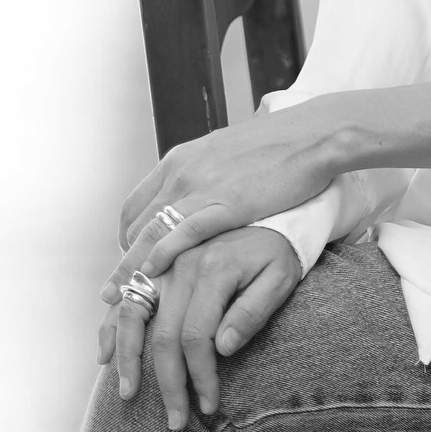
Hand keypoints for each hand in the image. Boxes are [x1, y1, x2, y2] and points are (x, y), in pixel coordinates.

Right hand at [96, 226, 302, 427]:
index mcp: (214, 268)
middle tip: (175, 421)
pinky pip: (126, 294)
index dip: (200, 376)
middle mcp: (181, 262)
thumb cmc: (278, 251)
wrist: (272, 211)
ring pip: (132, 313)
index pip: (197, 337)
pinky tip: (106, 352)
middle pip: (163, 333)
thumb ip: (253, 311)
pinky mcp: (156, 260)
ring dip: (126, 357)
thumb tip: (223, 349)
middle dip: (167, 383)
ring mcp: (164, 260)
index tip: (208, 405)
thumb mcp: (280, 278)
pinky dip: (112, 324)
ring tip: (127, 393)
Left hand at [101, 102, 334, 299]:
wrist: (312, 135)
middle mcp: (183, 172)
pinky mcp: (227, 202)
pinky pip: (184, 232)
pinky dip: (163, 255)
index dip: (128, 238)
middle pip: (137, 223)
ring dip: (131, 268)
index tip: (130, 262)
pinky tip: (153, 274)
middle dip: (125, 260)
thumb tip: (195, 193)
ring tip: (118, 297)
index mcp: (182, 159)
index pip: (137, 205)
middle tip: (118, 290)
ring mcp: (203, 186)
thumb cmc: (277, 145)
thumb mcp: (226, 154)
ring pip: (151, 232)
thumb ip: (204, 175)